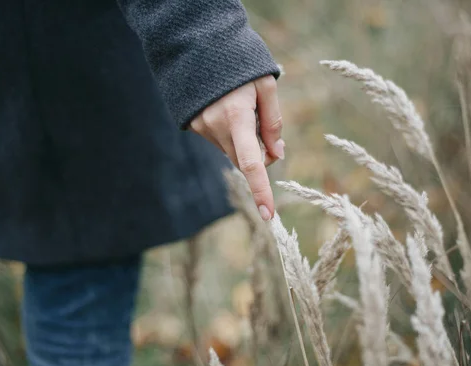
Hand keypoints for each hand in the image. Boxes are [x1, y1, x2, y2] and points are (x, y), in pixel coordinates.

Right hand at [190, 75, 283, 220]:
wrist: (197, 46)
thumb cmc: (240, 63)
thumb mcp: (266, 86)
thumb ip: (273, 122)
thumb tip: (276, 154)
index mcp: (236, 116)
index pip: (251, 162)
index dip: (261, 189)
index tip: (268, 215)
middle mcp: (215, 126)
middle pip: (245, 159)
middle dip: (262, 156)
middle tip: (274, 139)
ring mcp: (202, 127)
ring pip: (232, 151)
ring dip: (245, 143)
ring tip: (245, 111)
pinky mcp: (194, 125)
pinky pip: (220, 141)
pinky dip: (232, 136)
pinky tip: (231, 112)